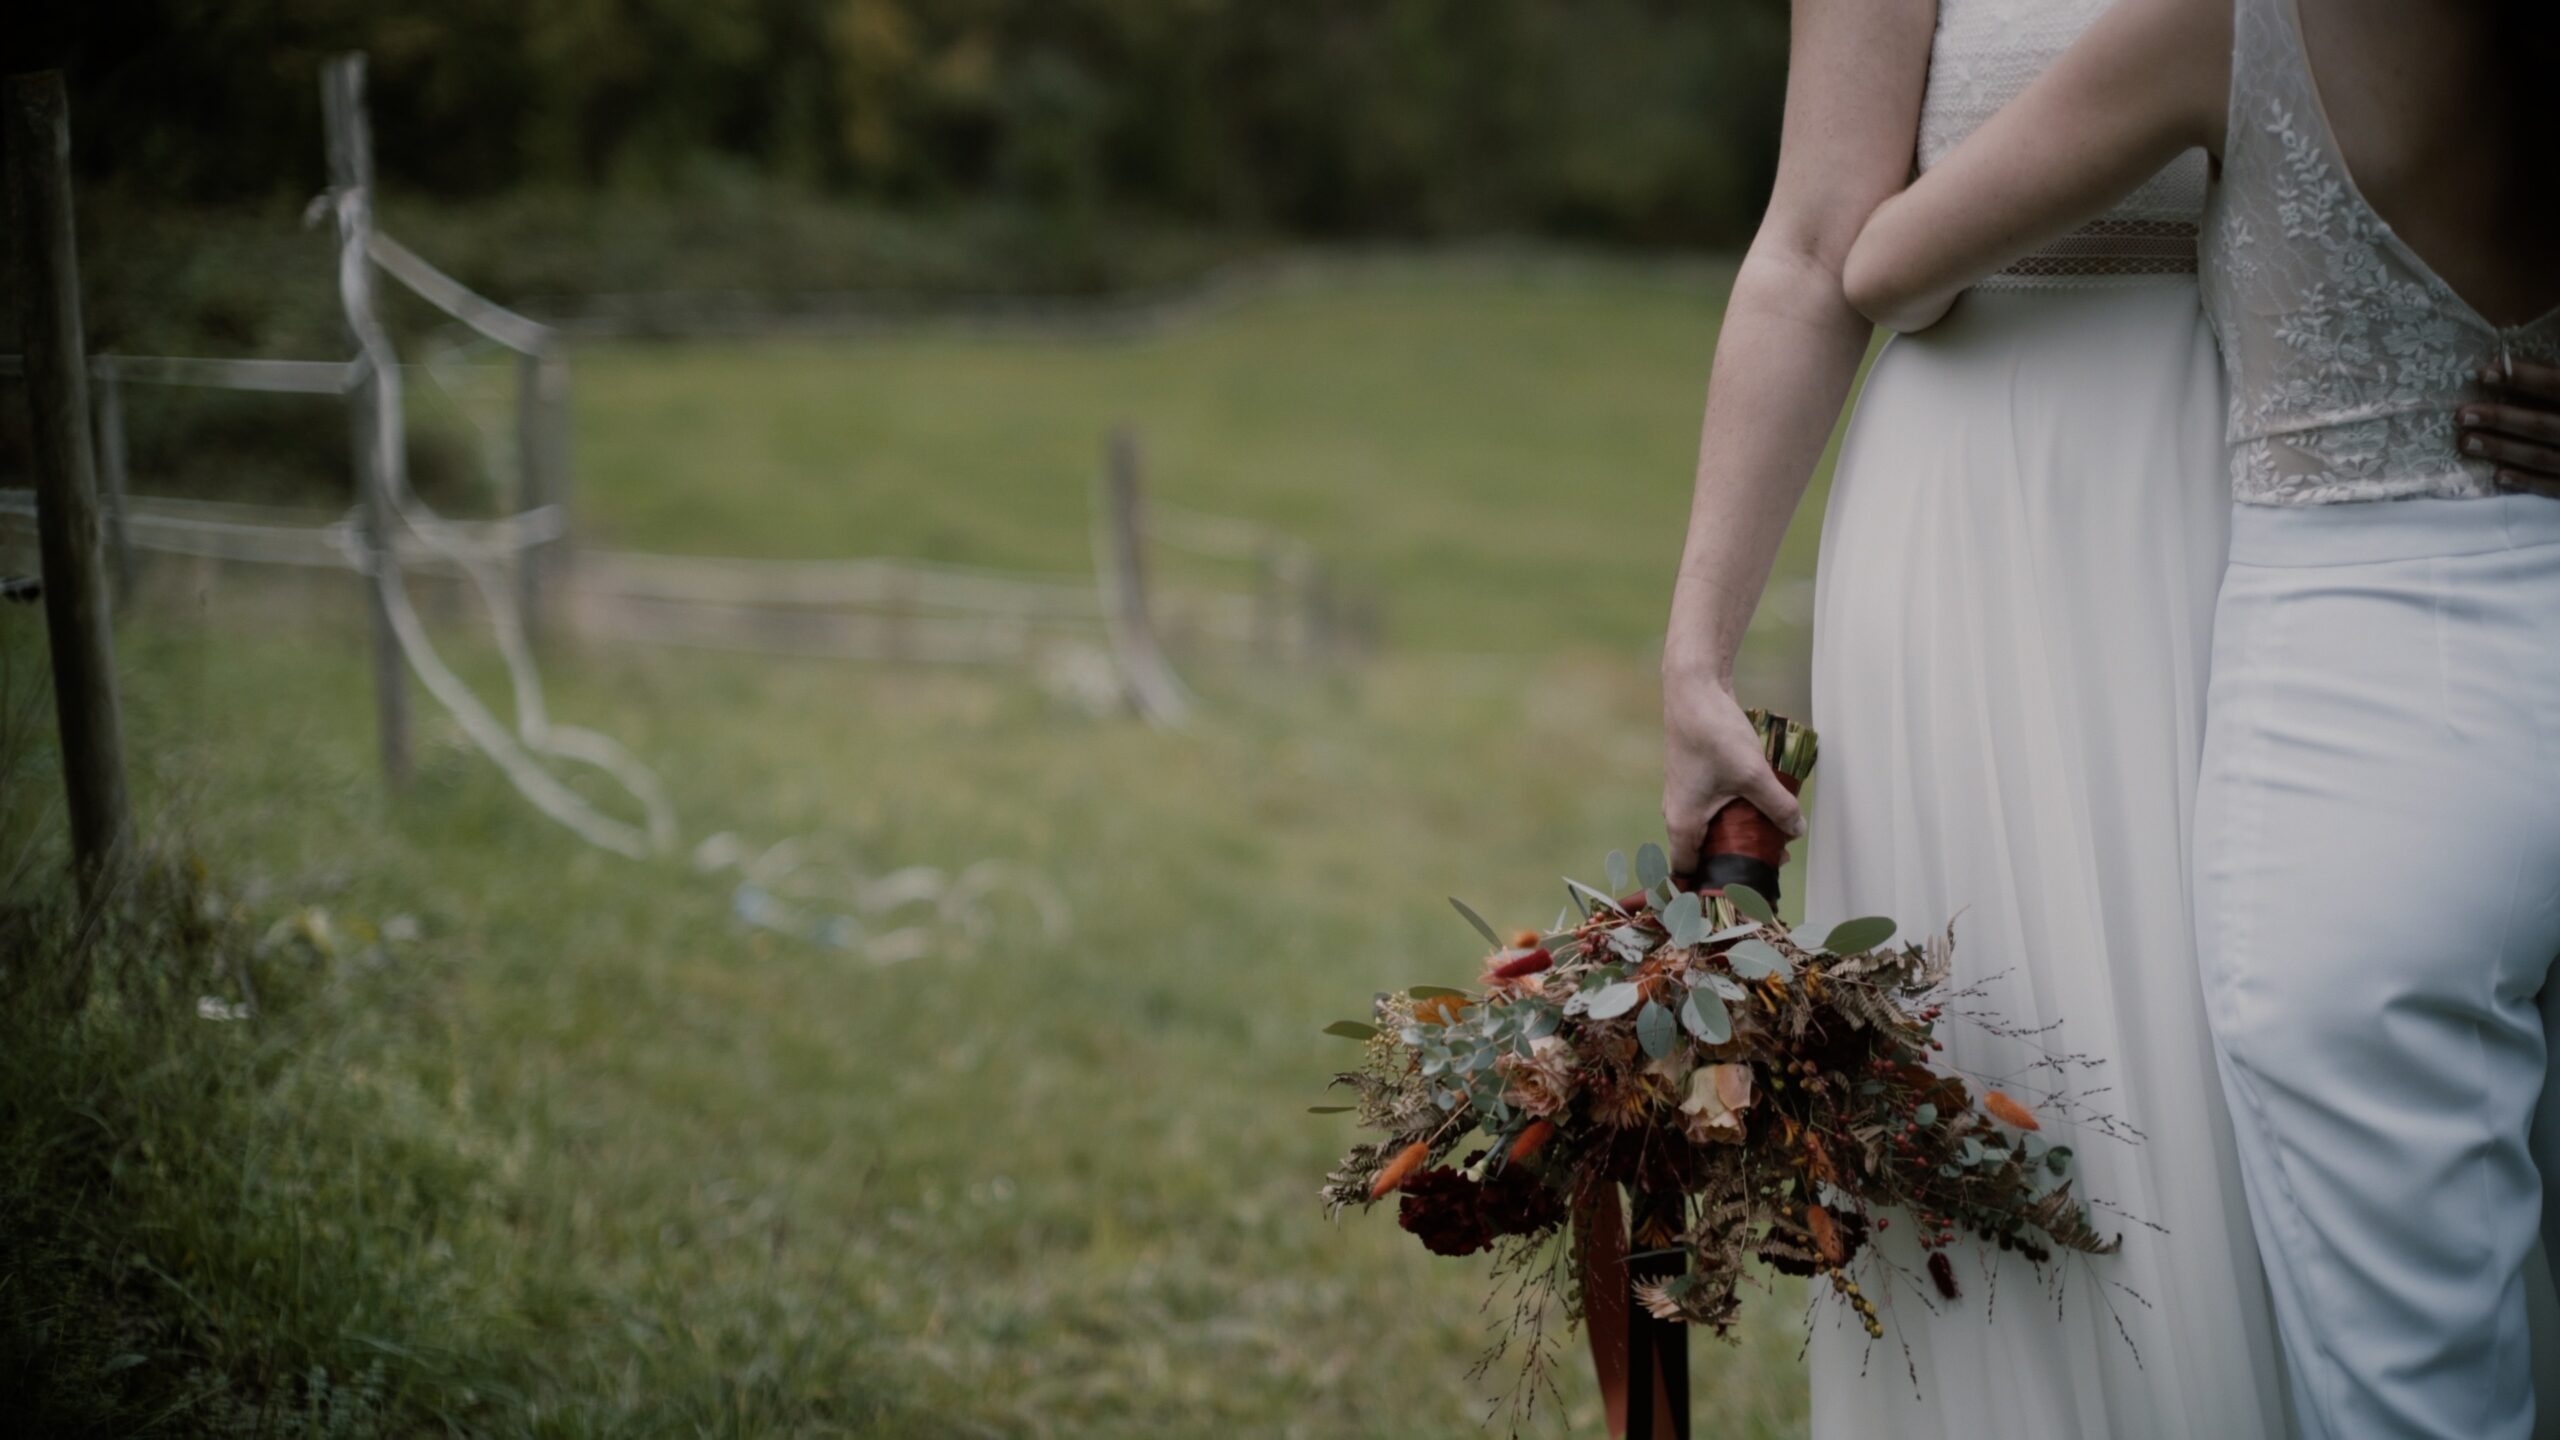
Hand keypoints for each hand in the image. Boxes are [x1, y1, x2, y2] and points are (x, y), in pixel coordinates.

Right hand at [1662, 668, 1805, 882]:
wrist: (1693, 689)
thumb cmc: (1713, 734)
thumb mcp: (1753, 775)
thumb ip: (1777, 806)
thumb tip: (1797, 830)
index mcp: (1683, 824)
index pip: (1686, 872)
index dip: (1708, 888)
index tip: (1736, 895)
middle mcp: (1678, 814)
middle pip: (1704, 853)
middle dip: (1735, 863)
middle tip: (1769, 866)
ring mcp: (1685, 796)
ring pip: (1711, 830)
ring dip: (1738, 838)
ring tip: (1772, 839)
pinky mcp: (1695, 779)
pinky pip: (1713, 810)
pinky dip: (1734, 816)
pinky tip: (1759, 808)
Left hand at [2463, 359, 2559, 496]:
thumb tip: (2533, 335)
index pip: (2558, 384)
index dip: (2523, 378)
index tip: (2485, 372)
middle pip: (2543, 424)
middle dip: (2501, 419)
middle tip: (2462, 414)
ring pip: (2544, 456)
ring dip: (2503, 450)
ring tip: (2467, 442)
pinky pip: (2556, 486)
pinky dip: (2528, 481)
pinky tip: (2498, 475)